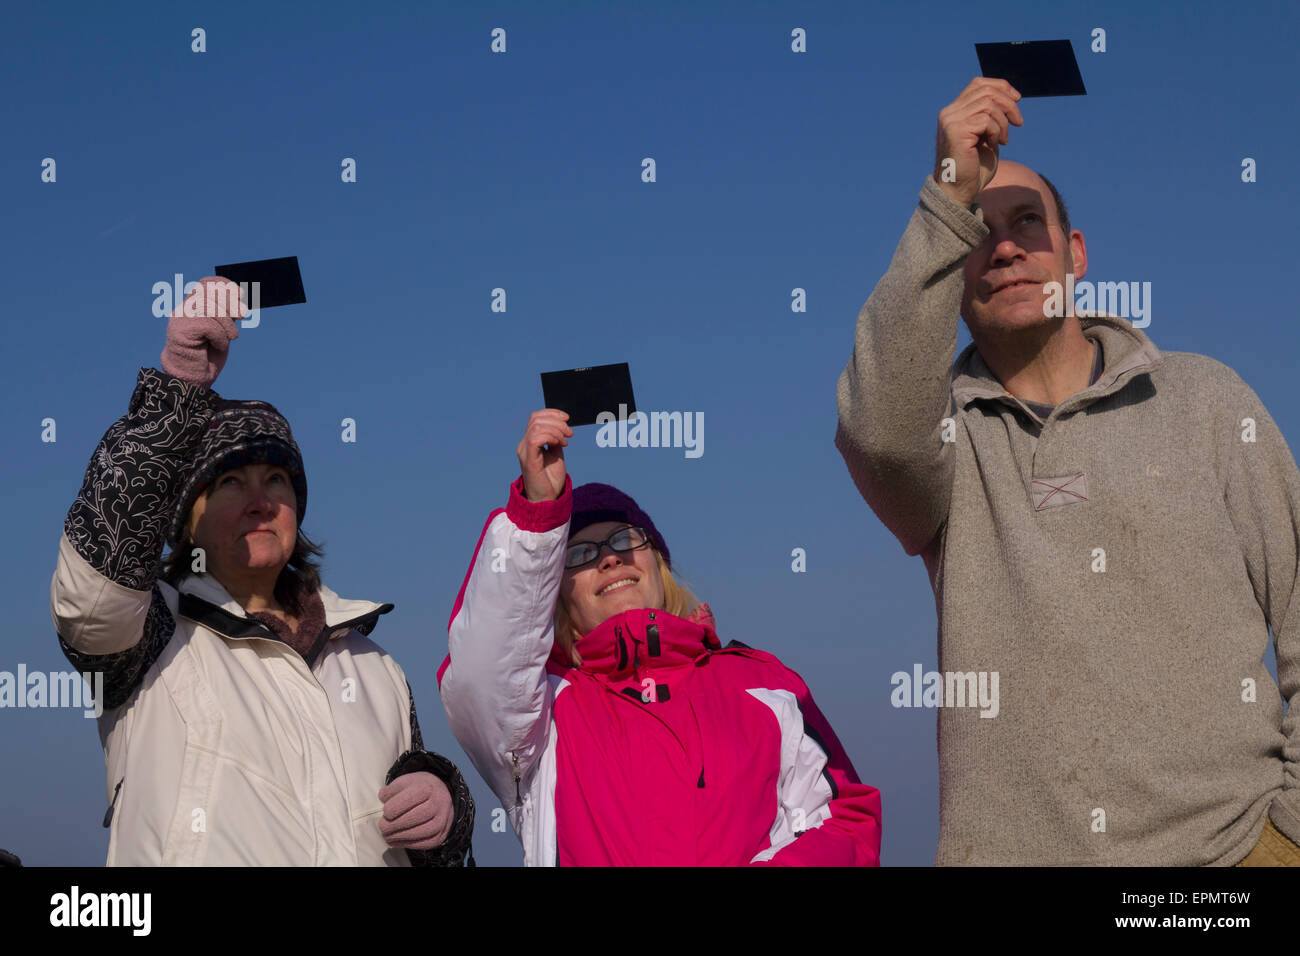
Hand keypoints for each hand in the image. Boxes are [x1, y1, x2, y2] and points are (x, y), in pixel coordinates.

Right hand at [159, 276, 246, 387]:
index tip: (240, 293)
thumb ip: (227, 313)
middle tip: (243, 315)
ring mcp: (179, 319)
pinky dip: (220, 335)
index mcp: (193, 306)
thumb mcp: (224, 329)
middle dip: (230, 302)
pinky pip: (207, 325)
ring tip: (232, 336)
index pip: (205, 284)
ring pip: (207, 307)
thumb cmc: (208, 354)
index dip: (223, 284)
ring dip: (227, 322)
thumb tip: (239, 295)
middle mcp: (183, 309)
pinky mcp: (179, 331)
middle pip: (207, 293)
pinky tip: (219, 345)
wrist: (193, 377)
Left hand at [378, 771, 452, 850]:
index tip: (386, 811)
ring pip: (419, 833)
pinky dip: (407, 844)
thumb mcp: (403, 783)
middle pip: (413, 818)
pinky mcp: (439, 836)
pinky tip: (397, 839)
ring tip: (387, 835)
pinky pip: (423, 844)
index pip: (406, 801)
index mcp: (426, 788)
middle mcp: (437, 804)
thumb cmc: (417, 790)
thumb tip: (382, 800)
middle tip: (383, 827)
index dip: (391, 809)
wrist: (439, 796)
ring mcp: (440, 821)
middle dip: (393, 825)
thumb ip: (390, 791)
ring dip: (398, 836)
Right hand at [516, 408, 570, 501]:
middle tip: (569, 433)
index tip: (567, 419)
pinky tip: (560, 445)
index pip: (535, 417)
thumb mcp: (556, 454)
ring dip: (556, 430)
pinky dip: (551, 437)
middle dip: (557, 421)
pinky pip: (535, 439)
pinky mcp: (529, 460)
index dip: (552, 413)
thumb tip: (562, 425)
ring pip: (536, 426)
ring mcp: (524, 451)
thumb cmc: (551, 479)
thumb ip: (556, 439)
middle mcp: (524, 445)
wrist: (547, 498)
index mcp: (530, 442)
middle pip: (536, 419)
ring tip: (565, 440)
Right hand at [933, 78, 1022, 206]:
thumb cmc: (973, 168)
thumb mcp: (985, 135)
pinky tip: (995, 145)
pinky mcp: (956, 131)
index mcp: (953, 112)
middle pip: (986, 91)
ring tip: (1004, 140)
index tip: (1017, 99)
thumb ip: (990, 115)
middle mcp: (948, 113)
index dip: (1001, 86)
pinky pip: (987, 121)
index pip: (978, 84)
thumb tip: (1010, 95)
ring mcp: (951, 121)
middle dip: (1009, 104)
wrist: (959, 191)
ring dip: (1003, 122)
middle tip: (1018, 123)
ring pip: (988, 104)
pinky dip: (997, 132)